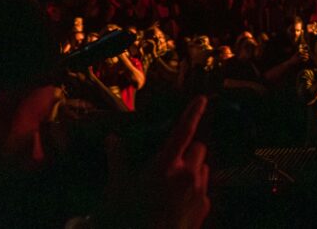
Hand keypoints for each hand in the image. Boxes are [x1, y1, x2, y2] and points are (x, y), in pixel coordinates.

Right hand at [104, 96, 210, 228]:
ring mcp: (199, 193)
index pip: (183, 131)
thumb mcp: (116, 187)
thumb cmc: (125, 218)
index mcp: (165, 165)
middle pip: (198, 148)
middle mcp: (187, 175)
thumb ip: (118, 158)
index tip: (202, 99)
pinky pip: (204, 190)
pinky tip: (177, 204)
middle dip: (188, 150)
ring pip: (203, 168)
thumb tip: (112, 138)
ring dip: (193, 170)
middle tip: (170, 162)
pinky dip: (195, 190)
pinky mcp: (204, 209)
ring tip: (172, 185)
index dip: (193, 113)